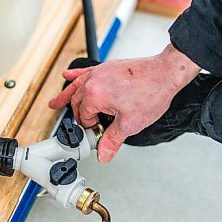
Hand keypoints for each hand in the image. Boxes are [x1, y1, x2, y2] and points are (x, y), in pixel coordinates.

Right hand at [49, 44, 200, 161]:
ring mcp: (100, 72)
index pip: (83, 117)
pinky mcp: (108, 67)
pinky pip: (86, 72)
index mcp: (95, 95)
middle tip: (88, 127)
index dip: (91, 128)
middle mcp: (93, 81)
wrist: (166, 73)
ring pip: (77, 86)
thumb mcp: (130, 124)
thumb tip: (103, 154)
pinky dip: (75, 75)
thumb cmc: (151, 93)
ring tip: (55, 104)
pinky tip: (67, 75)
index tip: (99, 134)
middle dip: (81, 116)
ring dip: (66, 96)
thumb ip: (112, 141)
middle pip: (77, 102)